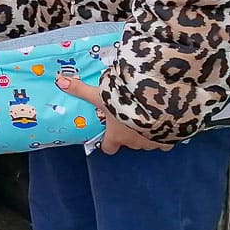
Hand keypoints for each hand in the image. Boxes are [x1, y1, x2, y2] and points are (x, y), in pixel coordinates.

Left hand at [54, 76, 172, 153]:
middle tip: (129, 117)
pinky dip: (166, 133)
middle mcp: (134, 143)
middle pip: (129, 143)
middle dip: (129, 133)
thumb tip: (59, 81)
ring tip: (148, 117)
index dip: (108, 142)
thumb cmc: (123, 102)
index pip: (108, 148)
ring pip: (148, 142)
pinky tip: (166, 122)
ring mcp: (152, 143)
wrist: (157, 103)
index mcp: (116, 137)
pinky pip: (167, 141)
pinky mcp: (169, 139)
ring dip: (147, 132)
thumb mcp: (100, 94)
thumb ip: (80, 90)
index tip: (109, 134)